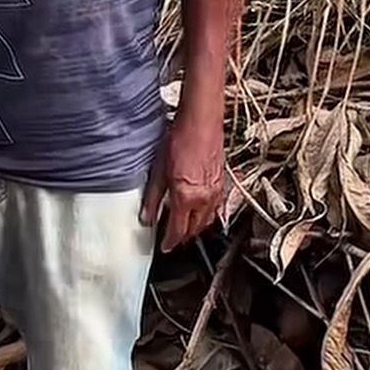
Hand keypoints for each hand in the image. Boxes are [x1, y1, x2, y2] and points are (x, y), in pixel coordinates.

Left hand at [141, 111, 224, 251]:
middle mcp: (204, 198)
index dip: (170, 242)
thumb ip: (153, 197)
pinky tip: (200, 209)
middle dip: (183, 237)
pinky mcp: (222, 182)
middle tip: (173, 238)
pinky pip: (215, 207)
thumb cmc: (181, 139)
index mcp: (187, 197)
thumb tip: (147, 216)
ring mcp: (216, 191)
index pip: (178, 230)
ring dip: (196, 227)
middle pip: (195, 229)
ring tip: (185, 227)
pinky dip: (207, 214)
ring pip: (208, 220)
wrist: (201, 122)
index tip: (165, 246)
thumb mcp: (159, 170)